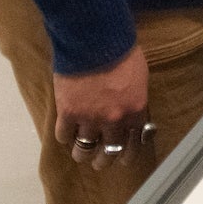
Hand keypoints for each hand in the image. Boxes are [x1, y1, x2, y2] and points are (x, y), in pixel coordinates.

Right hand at [54, 41, 149, 170]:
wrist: (94, 40)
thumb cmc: (121, 52)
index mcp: (135, 111)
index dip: (128, 155)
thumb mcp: (139, 77)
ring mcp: (90, 119)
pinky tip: (65, 134)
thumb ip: (134, 99)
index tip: (123, 160)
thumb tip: (132, 111)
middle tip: (100, 163)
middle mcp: (114, 121)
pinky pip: (64, 135)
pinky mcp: (68, 113)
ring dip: (83, 154)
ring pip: (85, 148)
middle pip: (110, 151)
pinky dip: (64, 136)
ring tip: (80, 155)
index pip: (134, 143)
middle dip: (105, 160)